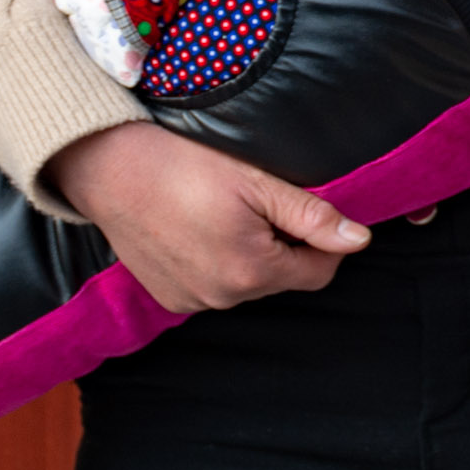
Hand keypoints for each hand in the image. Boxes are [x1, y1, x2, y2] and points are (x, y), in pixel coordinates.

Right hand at [46, 121, 365, 313]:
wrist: (110, 170)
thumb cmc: (184, 167)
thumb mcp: (257, 182)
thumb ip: (312, 216)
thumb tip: (359, 239)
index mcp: (252, 271)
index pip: (319, 271)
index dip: (323, 240)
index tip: (305, 209)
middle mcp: (223, 298)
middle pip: (283, 277)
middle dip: (285, 245)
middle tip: (258, 202)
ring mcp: (192, 302)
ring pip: (249, 283)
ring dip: (251, 256)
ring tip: (224, 212)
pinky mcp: (169, 298)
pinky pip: (214, 287)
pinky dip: (218, 263)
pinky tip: (200, 229)